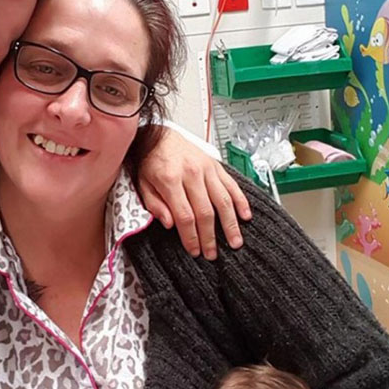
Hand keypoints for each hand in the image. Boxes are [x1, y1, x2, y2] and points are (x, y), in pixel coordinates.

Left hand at [138, 127, 251, 256]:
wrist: (159, 135)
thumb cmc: (150, 161)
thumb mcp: (142, 183)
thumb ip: (154, 204)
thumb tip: (169, 224)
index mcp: (170, 179)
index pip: (184, 216)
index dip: (191, 237)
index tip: (194, 251)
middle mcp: (191, 173)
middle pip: (205, 212)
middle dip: (210, 237)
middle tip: (213, 254)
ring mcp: (206, 169)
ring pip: (223, 200)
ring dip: (230, 224)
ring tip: (235, 242)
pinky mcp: (216, 166)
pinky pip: (232, 185)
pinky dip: (241, 201)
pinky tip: (246, 216)